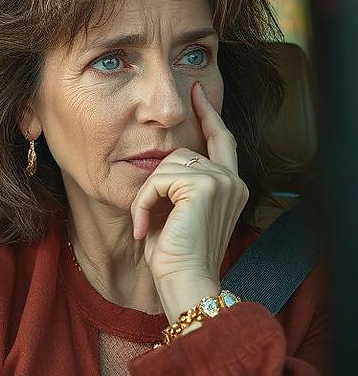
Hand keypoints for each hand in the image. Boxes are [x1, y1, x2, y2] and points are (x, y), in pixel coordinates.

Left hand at [130, 81, 248, 320]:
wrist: (185, 282)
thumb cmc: (176, 257)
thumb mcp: (175, 213)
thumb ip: (177, 186)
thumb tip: (159, 162)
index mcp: (230, 185)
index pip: (221, 139)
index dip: (209, 114)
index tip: (197, 92)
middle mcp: (231, 180)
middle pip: (183, 151)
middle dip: (157, 178)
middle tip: (149, 214)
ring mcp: (221, 181)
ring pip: (167, 164)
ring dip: (147, 195)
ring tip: (149, 224)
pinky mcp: (204, 186)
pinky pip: (158, 179)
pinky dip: (143, 202)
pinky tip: (145, 228)